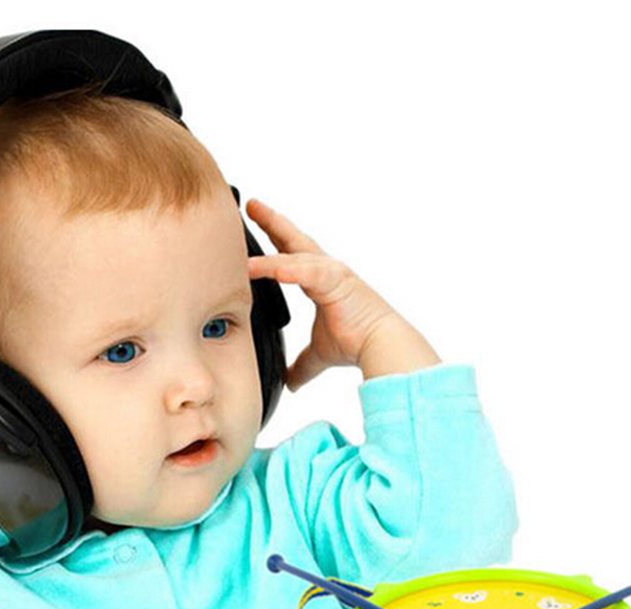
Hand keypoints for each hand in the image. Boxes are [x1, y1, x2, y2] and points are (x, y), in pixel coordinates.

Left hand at [246, 199, 438, 388]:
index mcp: (321, 282)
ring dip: (273, 235)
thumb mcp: (319, 354)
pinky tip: (259, 266)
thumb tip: (291, 382)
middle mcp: (325, 271)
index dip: (275, 239)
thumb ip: (303, 365)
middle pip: (293, 239)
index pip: (292, 255)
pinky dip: (281, 268)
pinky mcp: (334, 279)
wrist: (380, 345)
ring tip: (250, 223)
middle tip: (250, 204)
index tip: (256, 222)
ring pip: (294, 251)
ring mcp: (330, 271)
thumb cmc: (356, 343)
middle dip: (273, 221)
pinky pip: (302, 269)